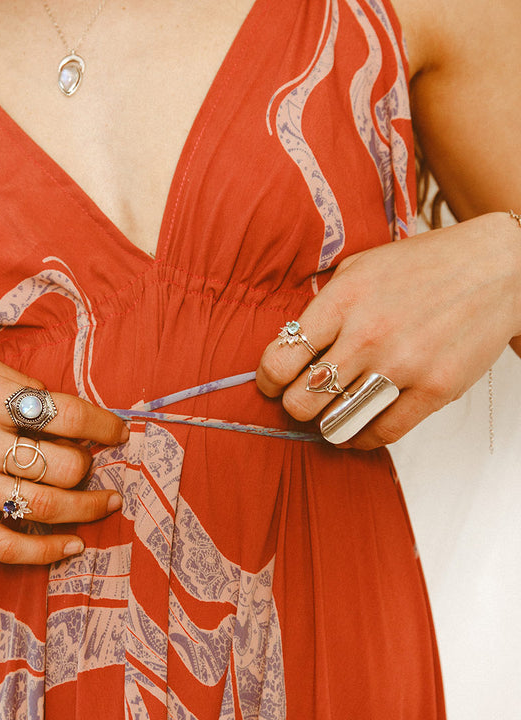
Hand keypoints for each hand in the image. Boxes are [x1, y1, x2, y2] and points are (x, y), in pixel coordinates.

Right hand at [0, 347, 127, 562]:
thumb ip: (10, 377)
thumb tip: (55, 398)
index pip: (66, 414)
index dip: (104, 425)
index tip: (118, 431)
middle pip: (64, 464)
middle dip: (94, 467)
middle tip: (100, 466)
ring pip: (45, 505)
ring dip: (88, 508)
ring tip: (108, 504)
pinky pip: (7, 545)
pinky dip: (46, 550)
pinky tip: (71, 545)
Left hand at [256, 213, 520, 448]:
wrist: (497, 266)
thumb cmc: (422, 265)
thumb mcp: (359, 267)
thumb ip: (324, 305)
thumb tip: (291, 342)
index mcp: (342, 300)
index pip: (281, 359)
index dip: (269, 379)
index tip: (273, 382)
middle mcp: (367, 334)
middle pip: (302, 399)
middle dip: (294, 404)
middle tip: (302, 399)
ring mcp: (402, 364)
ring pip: (337, 422)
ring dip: (325, 424)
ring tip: (328, 414)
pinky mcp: (435, 389)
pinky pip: (382, 433)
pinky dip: (361, 438)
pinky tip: (357, 428)